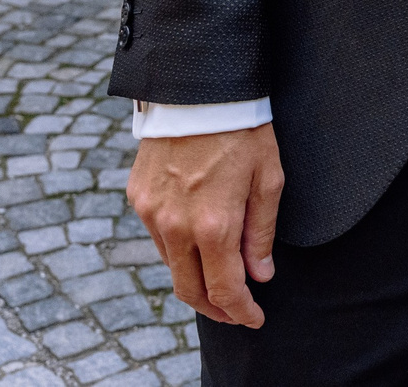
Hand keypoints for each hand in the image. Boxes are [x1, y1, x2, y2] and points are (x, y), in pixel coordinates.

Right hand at [129, 124, 284, 326]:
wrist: (198, 88)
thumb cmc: (242, 129)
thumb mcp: (269, 178)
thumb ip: (261, 232)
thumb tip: (260, 274)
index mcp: (213, 225)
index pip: (224, 289)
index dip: (241, 311)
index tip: (254, 318)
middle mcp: (176, 226)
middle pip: (189, 289)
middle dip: (214, 308)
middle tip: (235, 310)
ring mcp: (152, 212)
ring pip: (170, 265)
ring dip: (194, 277)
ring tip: (219, 275)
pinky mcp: (138, 197)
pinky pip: (157, 236)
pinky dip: (177, 247)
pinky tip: (196, 239)